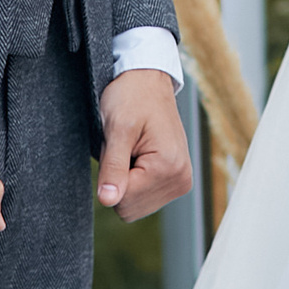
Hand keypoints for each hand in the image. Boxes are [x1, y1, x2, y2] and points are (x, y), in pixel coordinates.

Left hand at [96, 67, 191, 221]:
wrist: (147, 80)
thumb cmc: (132, 97)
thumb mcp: (117, 129)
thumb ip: (112, 168)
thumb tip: (108, 200)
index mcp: (169, 168)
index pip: (123, 202)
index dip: (110, 177)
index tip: (118, 148)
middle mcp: (181, 179)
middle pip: (129, 208)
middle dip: (118, 180)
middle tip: (123, 148)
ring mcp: (180, 181)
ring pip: (135, 206)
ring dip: (125, 180)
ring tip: (131, 149)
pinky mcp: (175, 179)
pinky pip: (143, 197)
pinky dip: (134, 180)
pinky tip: (138, 155)